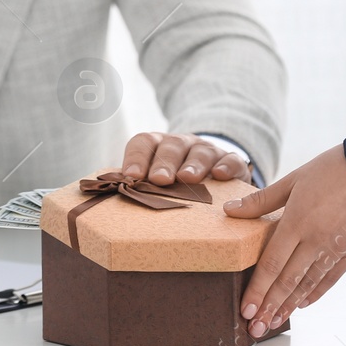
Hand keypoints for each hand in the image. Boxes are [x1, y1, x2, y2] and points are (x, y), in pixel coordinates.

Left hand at [120, 131, 251, 184]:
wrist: (213, 172)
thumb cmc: (176, 183)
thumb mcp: (158, 182)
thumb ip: (141, 188)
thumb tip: (115, 203)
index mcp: (158, 146)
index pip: (144, 142)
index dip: (137, 157)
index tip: (132, 176)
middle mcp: (182, 144)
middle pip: (171, 146)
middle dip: (164, 163)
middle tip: (159, 180)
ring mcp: (207, 150)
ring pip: (200, 152)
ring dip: (193, 165)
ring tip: (187, 179)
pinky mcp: (230, 161)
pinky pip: (230, 159)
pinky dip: (226, 166)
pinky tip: (220, 175)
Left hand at [224, 143, 345, 335]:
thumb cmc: (332, 170)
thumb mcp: (292, 180)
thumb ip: (261, 201)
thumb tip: (229, 212)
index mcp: (296, 222)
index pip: (271, 264)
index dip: (257, 290)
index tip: (245, 309)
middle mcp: (315, 241)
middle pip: (287, 281)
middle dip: (269, 307)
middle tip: (255, 328)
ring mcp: (335, 249)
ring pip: (307, 284)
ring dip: (289, 306)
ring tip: (274, 323)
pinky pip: (329, 279)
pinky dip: (314, 293)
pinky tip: (302, 304)